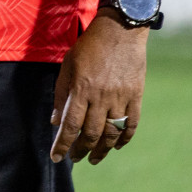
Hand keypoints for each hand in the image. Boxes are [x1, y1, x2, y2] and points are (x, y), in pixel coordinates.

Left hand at [50, 14, 146, 163]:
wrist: (119, 32)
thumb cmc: (88, 47)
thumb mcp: (67, 66)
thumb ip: (61, 94)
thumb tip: (55, 121)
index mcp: (80, 89)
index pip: (70, 125)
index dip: (62, 144)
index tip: (56, 157)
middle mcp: (100, 97)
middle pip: (90, 133)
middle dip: (81, 150)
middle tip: (75, 159)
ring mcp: (120, 98)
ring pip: (111, 133)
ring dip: (102, 149)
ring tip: (94, 159)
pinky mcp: (136, 97)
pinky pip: (132, 124)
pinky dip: (124, 138)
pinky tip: (116, 146)